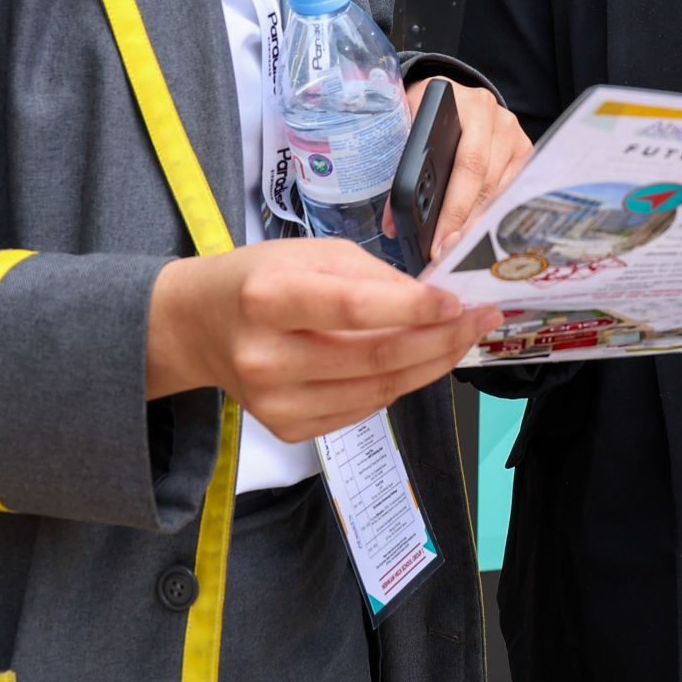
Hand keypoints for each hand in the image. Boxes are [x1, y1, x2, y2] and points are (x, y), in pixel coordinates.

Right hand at [146, 237, 501, 442]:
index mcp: (268, 298)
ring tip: (462, 339)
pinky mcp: (286, 427)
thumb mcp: (310, 254)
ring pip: (378, 390)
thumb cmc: (260, 278)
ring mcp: (274, 401)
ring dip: (431, 365)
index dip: (414, 308)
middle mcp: (267, 356)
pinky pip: (362, 409)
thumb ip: (372, 276)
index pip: (354, 309)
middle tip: (481, 319)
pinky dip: (397, 385)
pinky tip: (413, 362)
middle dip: (441, 339)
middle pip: (375, 357)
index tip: (458, 300)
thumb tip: (435, 300)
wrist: (200, 326)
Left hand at [409, 79, 530, 261]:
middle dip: (464, 224)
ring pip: (500, 191)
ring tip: (457, 251)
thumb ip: (402, 166)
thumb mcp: (406, 126)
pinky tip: (478, 234)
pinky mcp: (524, 150)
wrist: (447, 96)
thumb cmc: (423, 115)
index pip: (469, 163)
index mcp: (467, 105)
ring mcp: (514, 134)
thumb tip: (394, 223)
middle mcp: (497, 118)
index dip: (454, 206)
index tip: (438, 239)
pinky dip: (493, 214)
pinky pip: (511, 190)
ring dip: (478, 224)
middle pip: (486, 183)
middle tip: (446, 255)